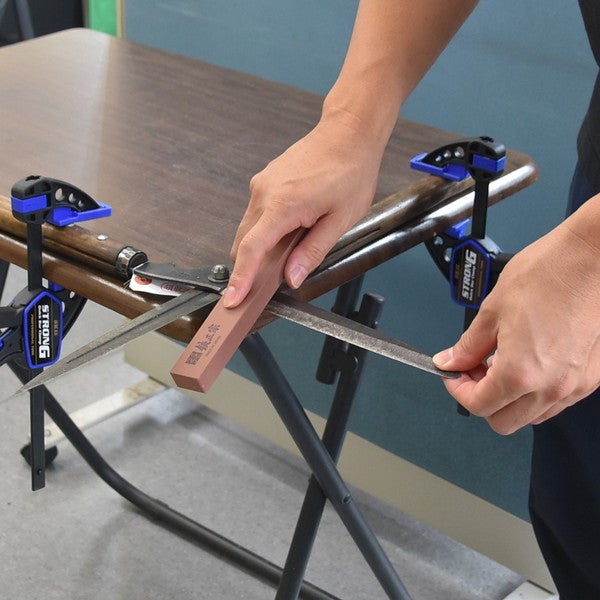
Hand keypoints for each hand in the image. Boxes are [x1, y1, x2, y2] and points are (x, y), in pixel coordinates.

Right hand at [223, 113, 383, 307]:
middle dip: (251, 267)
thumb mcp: (340, 220)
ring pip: (248, 229)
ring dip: (260, 247)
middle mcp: (264, 193)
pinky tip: (290, 230)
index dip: (241, 278)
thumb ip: (312, 251)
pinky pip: (256, 214)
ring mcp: (261, 185)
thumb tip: (291, 278)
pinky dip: (265, 230)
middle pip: (244, 243)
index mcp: (283, 205)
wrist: (347, 133)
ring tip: (291, 250)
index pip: (252, 249)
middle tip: (270, 284)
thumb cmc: (350, 173)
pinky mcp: (264, 181)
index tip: (233, 299)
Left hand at [433, 208, 599, 433]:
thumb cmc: (549, 274)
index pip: (478, 405)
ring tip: (498, 363)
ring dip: (509, 398)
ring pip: (532, 415)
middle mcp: (551, 387)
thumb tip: (451, 361)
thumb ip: (469, 345)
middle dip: (481, 400)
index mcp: (521, 373)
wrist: (594, 257)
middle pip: (504, 421)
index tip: (453, 372)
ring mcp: (575, 385)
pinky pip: (556, 401)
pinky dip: (534, 392)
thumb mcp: (493, 309)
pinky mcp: (591, 377)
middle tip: (473, 369)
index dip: (458, 390)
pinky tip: (526, 362)